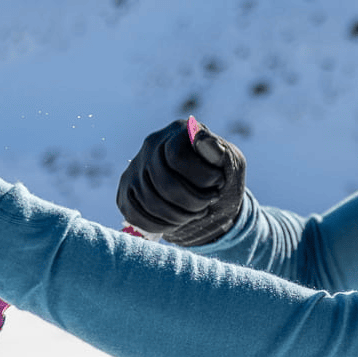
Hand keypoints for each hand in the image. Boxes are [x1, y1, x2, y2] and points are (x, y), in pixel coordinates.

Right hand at [116, 117, 244, 245]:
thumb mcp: (230, 163)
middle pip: (164, 183)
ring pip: (150, 201)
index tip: (219, 184)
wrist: (205, 191)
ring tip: (196, 213)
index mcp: (179, 131)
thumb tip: (201, 138)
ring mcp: (136, 167)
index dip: (201, 178)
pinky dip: (159, 225)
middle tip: (208, 204)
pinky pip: (135, 214)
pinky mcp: (126, 189)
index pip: (178, 157)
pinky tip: (177, 222)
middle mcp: (152, 145)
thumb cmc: (220, 175)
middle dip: (193, 202)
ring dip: (179, 216)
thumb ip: (219, 153)